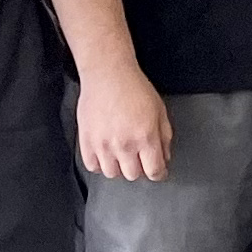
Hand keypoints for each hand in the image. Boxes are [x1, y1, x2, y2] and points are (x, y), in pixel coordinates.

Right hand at [75, 65, 173, 184]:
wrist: (108, 75)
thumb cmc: (135, 89)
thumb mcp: (160, 111)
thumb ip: (165, 137)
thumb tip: (164, 157)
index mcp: (145, 137)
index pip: (154, 171)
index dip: (159, 173)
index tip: (158, 171)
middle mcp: (124, 145)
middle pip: (133, 175)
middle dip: (139, 168)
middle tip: (139, 157)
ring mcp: (102, 145)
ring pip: (112, 174)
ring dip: (119, 167)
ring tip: (121, 154)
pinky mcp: (86, 142)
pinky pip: (92, 166)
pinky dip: (100, 164)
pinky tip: (106, 153)